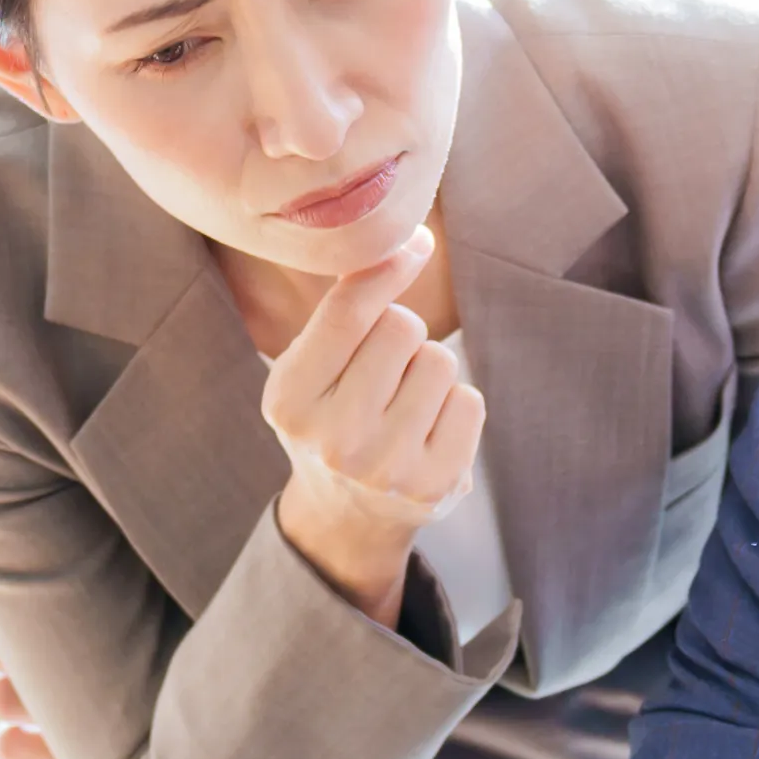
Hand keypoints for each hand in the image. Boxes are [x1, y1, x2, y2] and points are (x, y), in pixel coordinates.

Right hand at [260, 230, 483, 622]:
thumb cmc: (331, 415)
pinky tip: (427, 431)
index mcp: (289, 400)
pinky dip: (455, 405)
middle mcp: (333, 438)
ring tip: (402, 405)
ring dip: (428, 371)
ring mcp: (387, 467)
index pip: (348, 312)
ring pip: (440, 361)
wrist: (346, 516)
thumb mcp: (309, 368)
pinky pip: (470, 401)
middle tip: (383, 371)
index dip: (388, 267)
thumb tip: (412, 242)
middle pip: (402, 328)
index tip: (417, 242)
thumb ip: (346, 310)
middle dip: (402, 335)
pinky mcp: (436, 485)